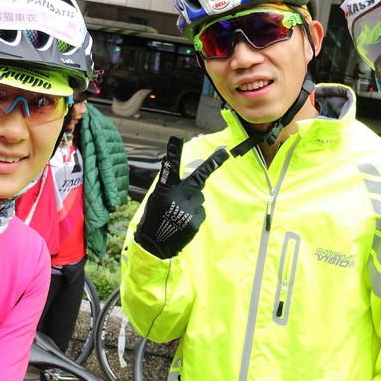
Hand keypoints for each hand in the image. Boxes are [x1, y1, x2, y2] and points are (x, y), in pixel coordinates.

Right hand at [132, 137, 228, 259]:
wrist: (154, 243)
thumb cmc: (156, 217)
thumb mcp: (157, 198)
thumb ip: (171, 186)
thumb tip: (188, 177)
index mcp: (164, 189)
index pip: (169, 168)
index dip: (174, 152)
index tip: (177, 137)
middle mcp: (176, 197)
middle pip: (199, 177)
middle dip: (213, 164)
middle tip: (225, 152)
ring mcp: (187, 209)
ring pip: (200, 197)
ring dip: (193, 202)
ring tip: (180, 213)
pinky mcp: (195, 222)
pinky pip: (201, 211)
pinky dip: (194, 214)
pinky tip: (184, 221)